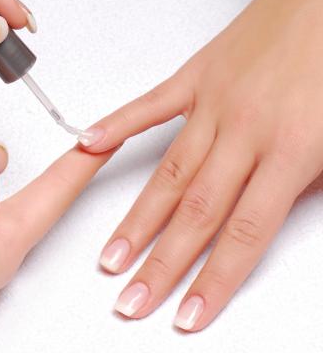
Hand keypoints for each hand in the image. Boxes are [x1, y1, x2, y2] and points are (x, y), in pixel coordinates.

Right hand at [79, 0, 322, 330]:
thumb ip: (309, 183)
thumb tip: (272, 216)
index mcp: (293, 149)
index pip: (243, 234)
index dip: (212, 280)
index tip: (185, 313)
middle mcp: (245, 131)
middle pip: (196, 213)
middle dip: (161, 265)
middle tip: (133, 298)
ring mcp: (214, 104)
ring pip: (169, 174)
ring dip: (138, 221)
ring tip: (112, 256)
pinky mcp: (195, 77)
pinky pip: (150, 106)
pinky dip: (118, 127)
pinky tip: (90, 149)